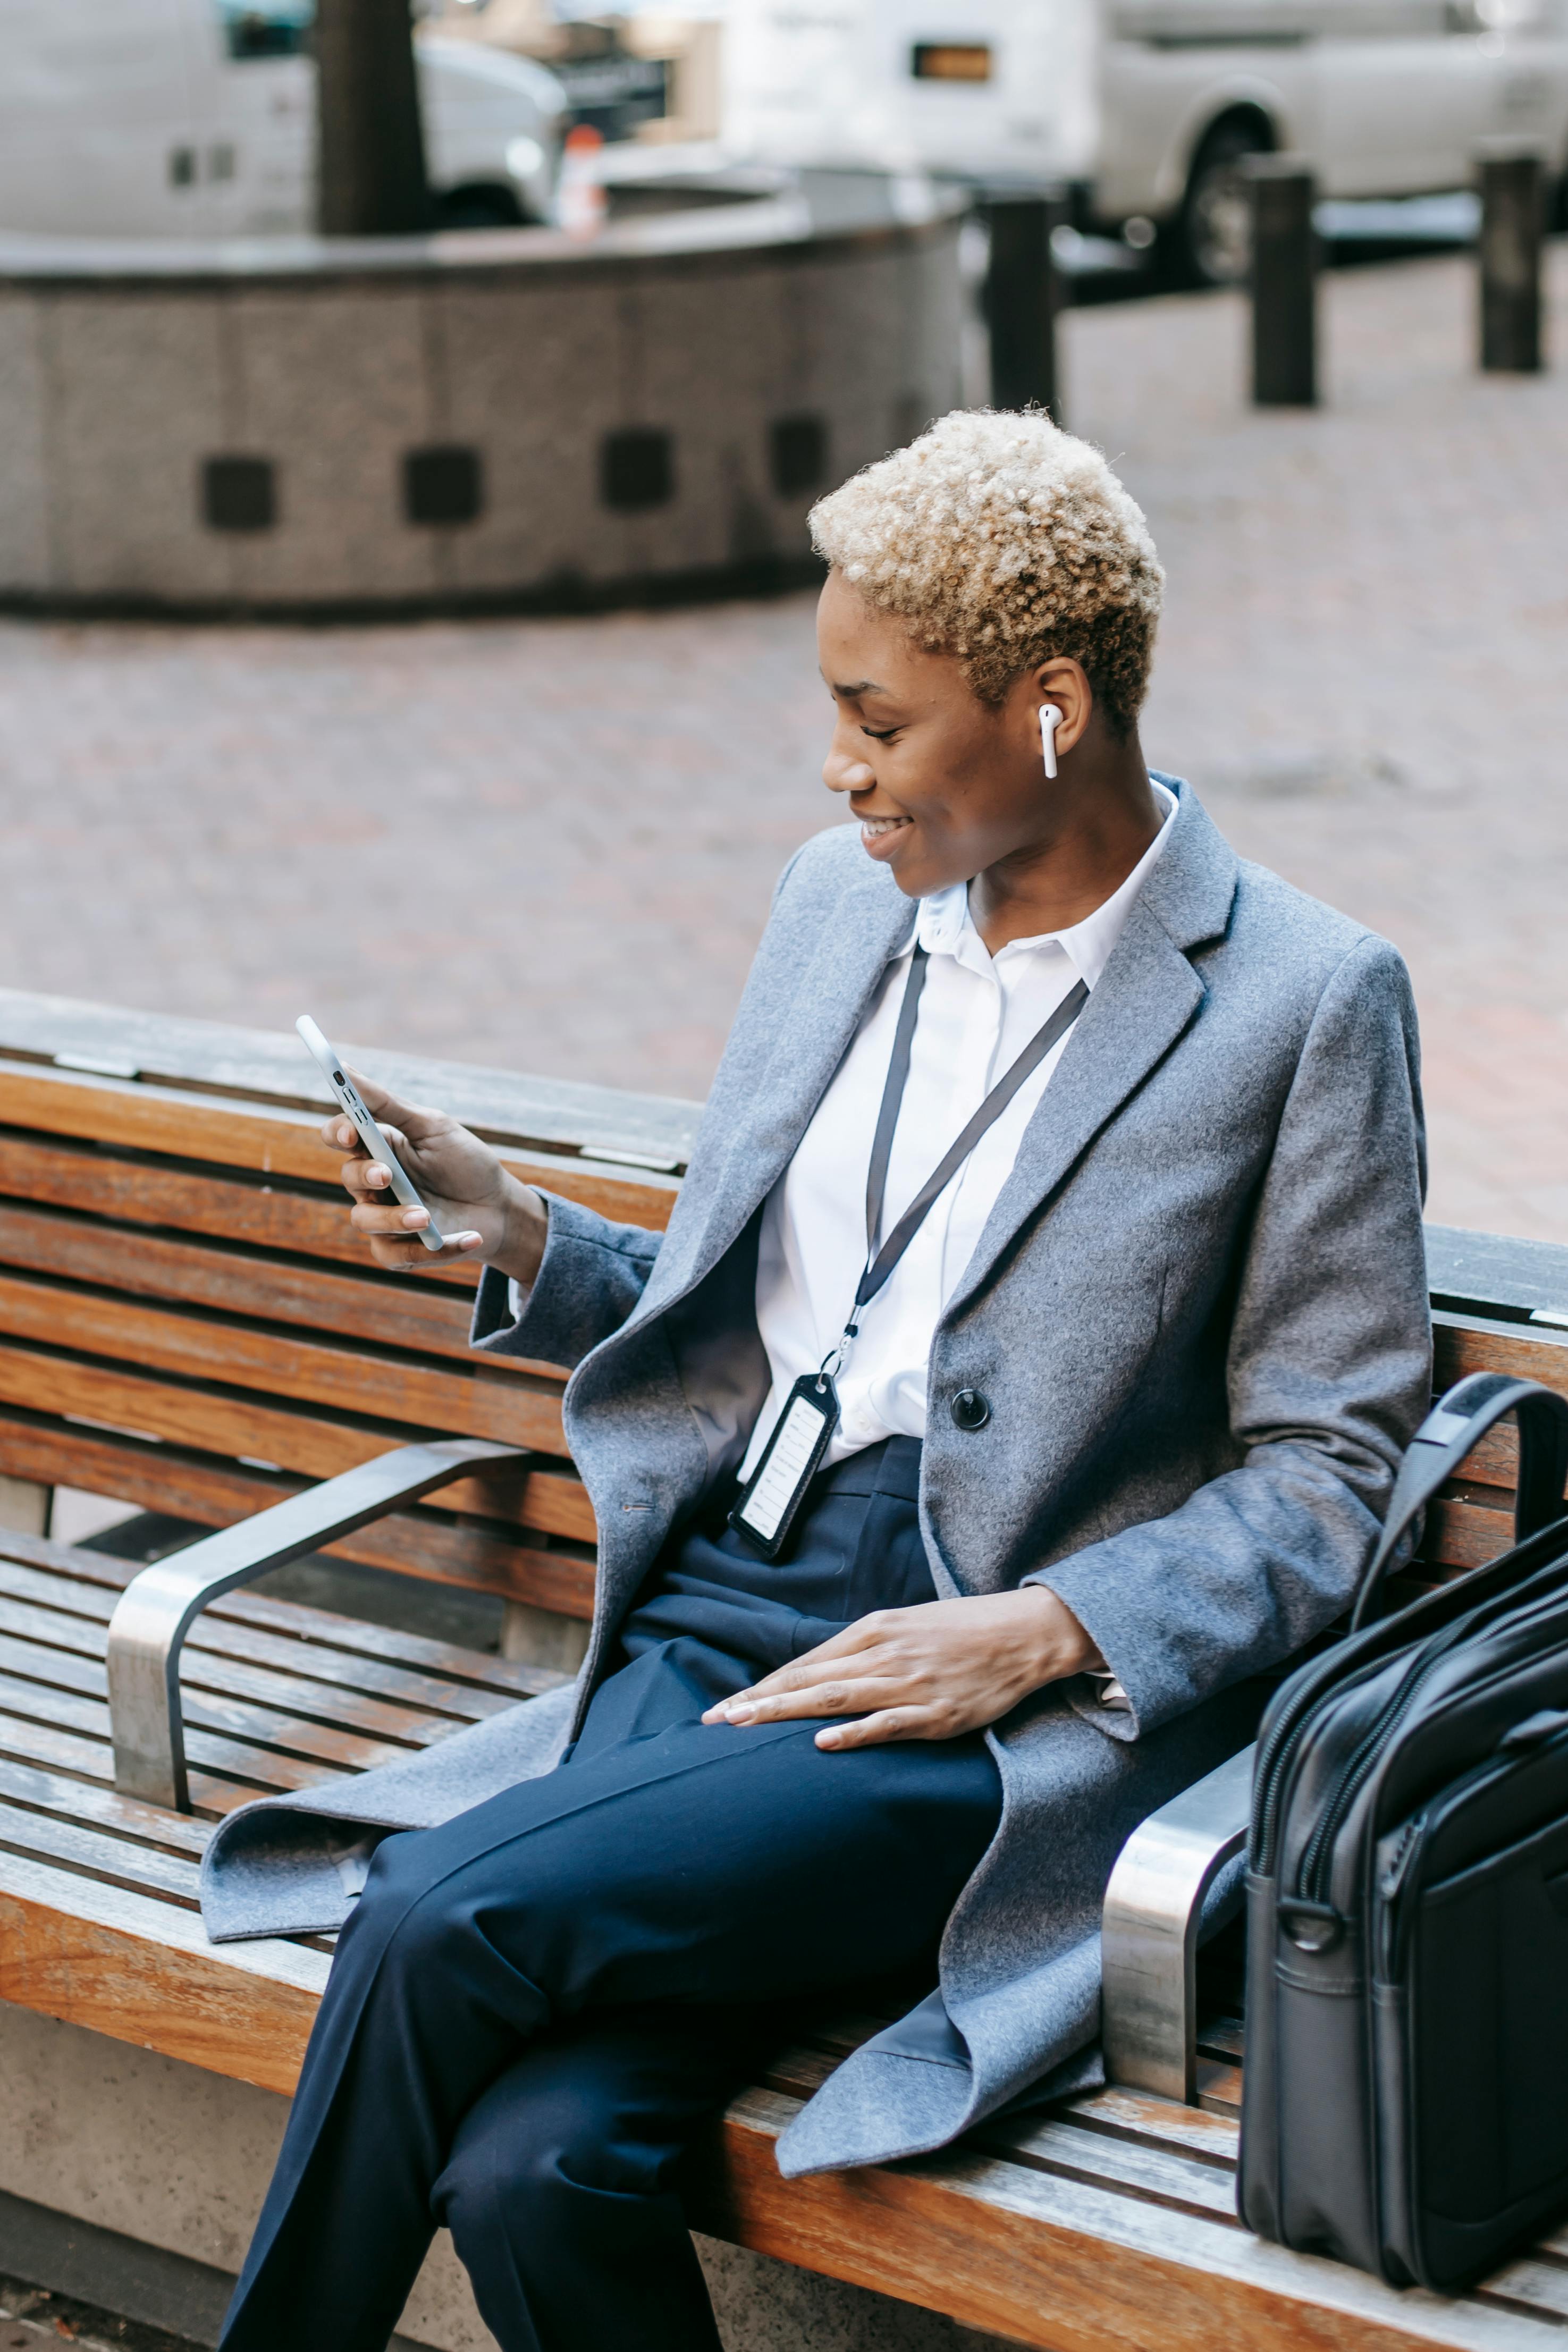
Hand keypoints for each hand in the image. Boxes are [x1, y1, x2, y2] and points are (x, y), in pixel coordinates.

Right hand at [323, 1070, 548, 1282]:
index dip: (338, 1133)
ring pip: (364, 1220)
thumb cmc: (466, 1162)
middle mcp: (375, 1182)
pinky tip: (468, 1238)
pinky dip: (432, 1250)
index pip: (340, 1136)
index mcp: (379, 1146)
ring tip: (427, 1218)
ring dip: (394, 1219)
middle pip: (349, 1177)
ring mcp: (385, 1217)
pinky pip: (394, 1256)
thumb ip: (387, 1104)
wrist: (501, 1207)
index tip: (351, 1132)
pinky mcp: (401, 1249)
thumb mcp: (433, 1127)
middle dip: (366, 1176)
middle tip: (389, 1176)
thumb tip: (344, 1067)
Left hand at [700, 1587, 1102, 1750]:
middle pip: (809, 1680)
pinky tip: (822, 1742)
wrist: (1023, 1633)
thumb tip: (818, 1673)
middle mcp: (884, 1654)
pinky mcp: (935, 1713)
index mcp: (874, 1630)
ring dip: (785, 1712)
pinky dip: (853, 1732)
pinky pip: (887, 1724)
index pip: (806, 1663)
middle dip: (758, 1701)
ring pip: (835, 1699)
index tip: (727, 1706)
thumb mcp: (905, 1625)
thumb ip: (862, 1648)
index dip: (763, 1685)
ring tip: (745, 1726)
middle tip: (715, 1721)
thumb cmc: (962, 1630)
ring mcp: (909, 1684)